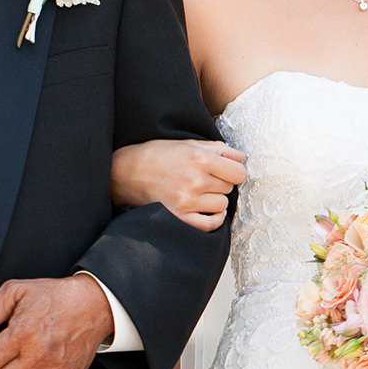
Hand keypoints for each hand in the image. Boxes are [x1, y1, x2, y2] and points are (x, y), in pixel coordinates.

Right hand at [110, 138, 246, 230]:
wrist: (126, 173)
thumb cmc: (156, 155)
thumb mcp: (187, 143)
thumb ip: (218, 150)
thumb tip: (241, 157)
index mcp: (199, 158)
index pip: (238, 172)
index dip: (234, 172)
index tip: (226, 172)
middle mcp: (195, 180)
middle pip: (229, 188)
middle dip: (221, 183)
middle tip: (205, 179)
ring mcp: (187, 201)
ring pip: (222, 205)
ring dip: (215, 200)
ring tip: (201, 193)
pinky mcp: (179, 217)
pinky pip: (210, 224)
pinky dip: (214, 219)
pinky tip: (209, 211)